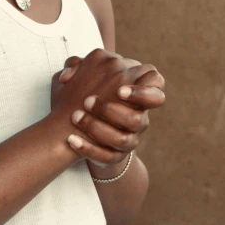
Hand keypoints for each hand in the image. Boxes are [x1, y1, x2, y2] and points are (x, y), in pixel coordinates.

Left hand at [51, 51, 164, 166]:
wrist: (78, 128)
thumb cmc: (84, 96)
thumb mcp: (81, 77)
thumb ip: (75, 67)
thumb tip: (67, 76)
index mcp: (134, 94)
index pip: (156, 85)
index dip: (144, 90)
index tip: (119, 92)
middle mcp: (137, 117)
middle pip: (138, 118)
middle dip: (113, 111)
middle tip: (87, 101)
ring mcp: (128, 138)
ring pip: (122, 139)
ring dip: (96, 127)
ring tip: (75, 116)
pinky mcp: (114, 156)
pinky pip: (106, 157)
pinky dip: (88, 149)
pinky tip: (71, 140)